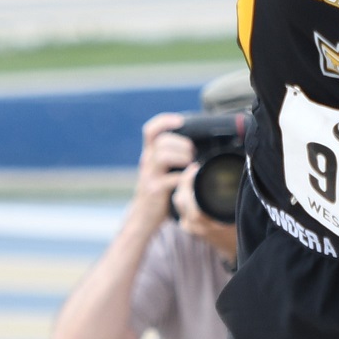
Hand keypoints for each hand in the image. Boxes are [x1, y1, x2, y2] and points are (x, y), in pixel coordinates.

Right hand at [133, 112, 192, 227]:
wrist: (143, 217)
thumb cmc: (158, 191)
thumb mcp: (159, 170)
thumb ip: (170, 156)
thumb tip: (195, 145)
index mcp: (149, 154)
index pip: (150, 130)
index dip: (164, 121)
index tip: (180, 121)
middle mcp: (147, 162)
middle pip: (161, 140)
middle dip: (181, 142)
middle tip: (191, 152)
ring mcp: (149, 176)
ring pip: (163, 155)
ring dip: (181, 156)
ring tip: (190, 163)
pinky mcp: (154, 191)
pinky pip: (170, 179)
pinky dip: (183, 177)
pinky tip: (189, 179)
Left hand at [173, 161, 239, 263]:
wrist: (232, 248)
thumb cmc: (238, 227)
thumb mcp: (238, 209)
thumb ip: (235, 192)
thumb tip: (240, 169)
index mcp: (205, 220)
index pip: (187, 197)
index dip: (188, 179)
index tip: (197, 167)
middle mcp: (194, 225)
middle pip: (179, 197)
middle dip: (185, 180)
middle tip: (195, 167)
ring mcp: (188, 227)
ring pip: (178, 201)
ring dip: (183, 186)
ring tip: (193, 174)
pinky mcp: (186, 227)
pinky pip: (180, 206)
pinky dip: (183, 194)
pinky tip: (191, 186)